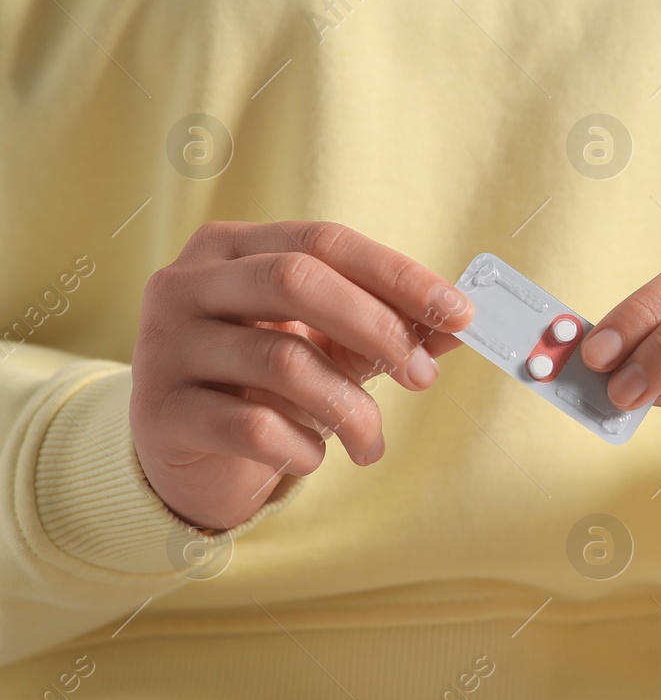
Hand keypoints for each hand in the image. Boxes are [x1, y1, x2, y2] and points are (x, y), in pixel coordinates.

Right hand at [130, 221, 472, 530]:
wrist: (185, 448)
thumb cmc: (263, 381)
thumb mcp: (328, 343)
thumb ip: (388, 327)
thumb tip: (462, 324)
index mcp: (232, 247)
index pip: (325, 240)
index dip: (398, 275)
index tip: (460, 313)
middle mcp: (186, 283)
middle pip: (295, 281)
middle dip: (377, 328)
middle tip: (423, 377)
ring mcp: (165, 345)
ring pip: (280, 360)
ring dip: (349, 407)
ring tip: (371, 442)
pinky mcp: (159, 412)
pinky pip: (252, 427)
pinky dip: (302, 447)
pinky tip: (313, 458)